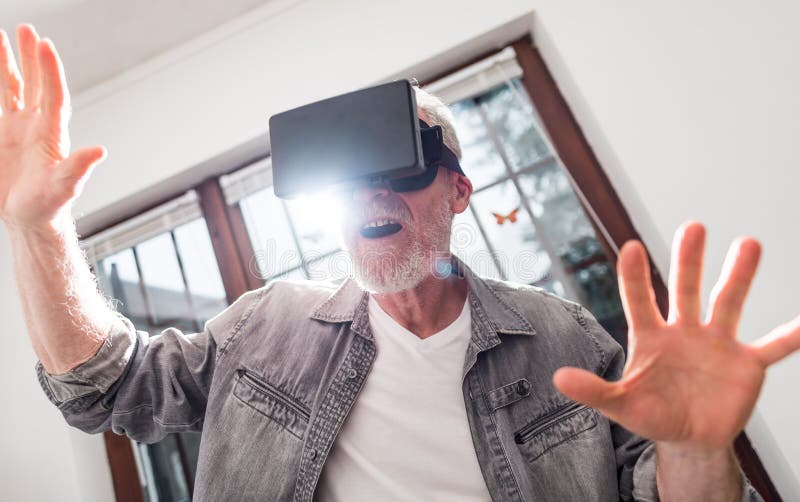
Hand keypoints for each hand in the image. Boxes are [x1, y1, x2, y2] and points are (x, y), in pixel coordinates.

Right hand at [0, 24, 104, 231]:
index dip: (50, 71)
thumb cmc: (49, 206)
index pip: (53, 95)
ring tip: (4, 35)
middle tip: (28, 30)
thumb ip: (77, 169)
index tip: (45, 45)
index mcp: (52, 134)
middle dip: (32, 57)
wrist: (30, 218)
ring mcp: (19, 127)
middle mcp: (38, 125)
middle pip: (36, 83)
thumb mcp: (63, 188)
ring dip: (11, 63)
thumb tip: (100, 151)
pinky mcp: (3, 134)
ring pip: (15, 87)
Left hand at [553, 221, 799, 450]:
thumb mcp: (619, 405)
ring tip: (749, 244)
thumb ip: (593, 390)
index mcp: (651, 337)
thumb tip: (558, 377)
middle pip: (685, 288)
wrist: (689, 438)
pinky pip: (773, 347)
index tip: (632, 247)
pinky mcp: (746, 364)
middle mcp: (684, 331)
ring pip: (728, 302)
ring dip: (738, 275)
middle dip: (688, 259)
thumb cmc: (652, 414)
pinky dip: (791, 336)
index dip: (635, 276)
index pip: (639, 300)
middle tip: (693, 226)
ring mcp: (717, 344)